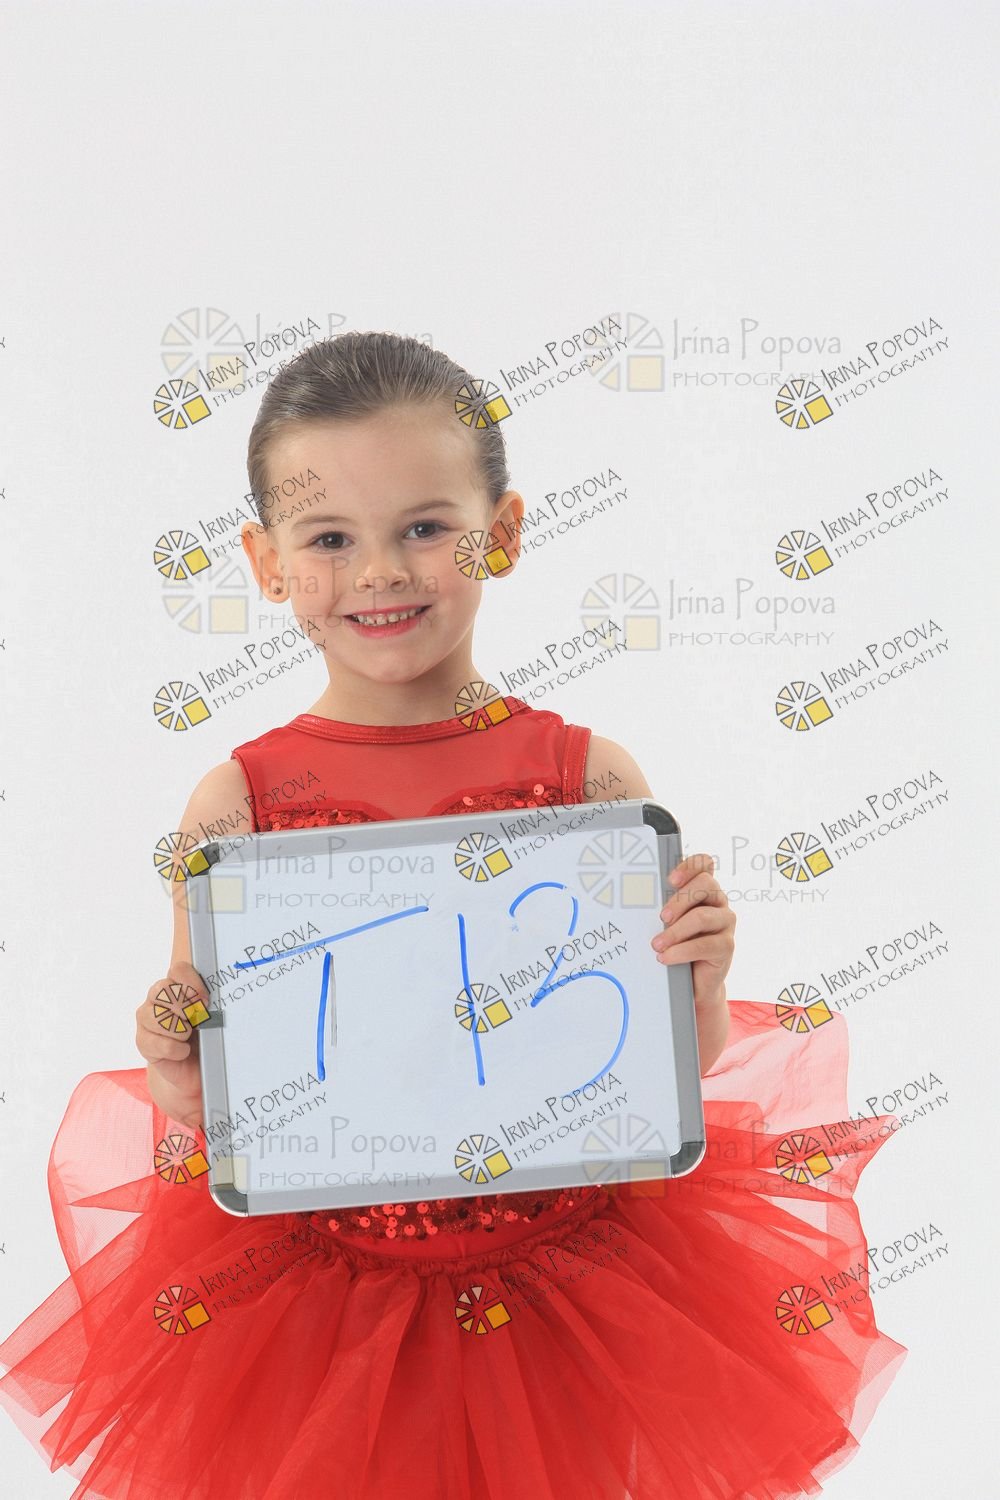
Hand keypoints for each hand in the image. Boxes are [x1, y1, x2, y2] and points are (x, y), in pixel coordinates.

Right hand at [135, 961, 208, 1128]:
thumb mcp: (214, 1016)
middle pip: (163, 989)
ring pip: (158, 1016)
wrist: (199, 1068)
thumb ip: (213, 1002)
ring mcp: (147, 1019)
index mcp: (176, 984)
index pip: (178, 970)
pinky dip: (177, 1050)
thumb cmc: (208, 1036)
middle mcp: (157, 998)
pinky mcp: (143, 1042)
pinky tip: (183, 1051)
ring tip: (190, 1037)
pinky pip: (160, 1043)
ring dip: (181, 1030)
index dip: (191, 983)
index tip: (206, 1001)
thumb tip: (217, 999)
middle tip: (198, 1021)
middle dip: (185, 1007)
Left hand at [651, 853, 735, 1012]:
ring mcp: (725, 923)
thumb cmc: (676, 944)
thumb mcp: (668, 922)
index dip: (690, 866)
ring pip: (703, 917)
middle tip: (661, 917)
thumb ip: (662, 907)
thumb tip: (638, 900)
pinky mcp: (727, 946)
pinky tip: (666, 957)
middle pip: (706, 884)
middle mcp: (718, 901)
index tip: (670, 879)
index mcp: (703, 889)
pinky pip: (705, 945)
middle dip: (680, 899)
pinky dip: (681, 951)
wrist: (691, 981)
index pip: (704, 864)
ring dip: (675, 931)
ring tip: (656, 944)